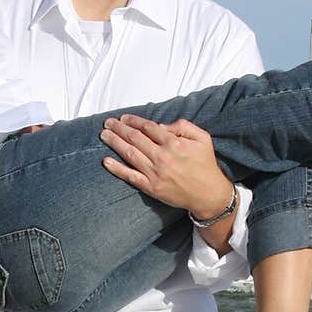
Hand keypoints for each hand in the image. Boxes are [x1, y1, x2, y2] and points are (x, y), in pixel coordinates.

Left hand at [100, 115, 232, 213]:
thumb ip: (183, 126)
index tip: (124, 117)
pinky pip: (130, 176)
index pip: (148, 127)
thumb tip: (162, 126)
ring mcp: (155, 173)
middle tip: (108, 122)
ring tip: (104, 134)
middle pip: (135, 138)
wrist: (208, 194)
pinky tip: (106, 161)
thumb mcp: (203, 138)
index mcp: (173, 143)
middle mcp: (162, 157)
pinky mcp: (151, 187)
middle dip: (119, 128)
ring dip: (114, 142)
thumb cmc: (205, 165)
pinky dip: (117, 169)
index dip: (134, 121)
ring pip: (130, 154)